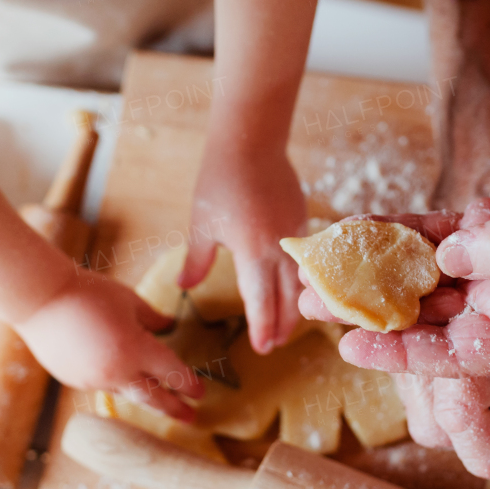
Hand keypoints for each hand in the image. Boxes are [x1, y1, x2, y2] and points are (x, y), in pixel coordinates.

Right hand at [14, 272, 204, 420]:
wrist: (40, 299)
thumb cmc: (89, 293)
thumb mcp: (129, 300)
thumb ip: (154, 319)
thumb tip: (169, 327)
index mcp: (135, 349)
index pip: (172, 373)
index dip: (189, 384)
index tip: (200, 393)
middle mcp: (117, 371)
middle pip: (153, 398)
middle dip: (174, 409)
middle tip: (191, 417)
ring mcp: (94, 380)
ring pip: (126, 392)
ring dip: (144, 395)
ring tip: (158, 400)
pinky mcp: (75, 381)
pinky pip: (102, 385)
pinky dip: (115, 380)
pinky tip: (118, 372)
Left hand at [180, 140, 306, 353]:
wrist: (251, 140)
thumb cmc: (221, 180)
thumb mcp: (201, 223)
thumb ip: (196, 260)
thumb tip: (183, 287)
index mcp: (253, 250)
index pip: (261, 301)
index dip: (262, 327)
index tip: (261, 348)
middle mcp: (280, 247)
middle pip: (288, 298)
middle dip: (282, 325)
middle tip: (273, 346)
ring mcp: (297, 234)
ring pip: (301, 282)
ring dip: (294, 306)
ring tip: (286, 326)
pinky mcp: (304, 221)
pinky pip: (306, 261)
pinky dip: (301, 281)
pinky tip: (296, 289)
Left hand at [337, 118, 489, 380]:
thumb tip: (451, 261)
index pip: (465, 354)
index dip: (408, 354)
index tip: (355, 349)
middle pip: (431, 322)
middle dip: (371, 318)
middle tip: (312, 307)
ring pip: (424, 280)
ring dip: (373, 276)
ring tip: (318, 271)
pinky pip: (434, 235)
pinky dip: (395, 233)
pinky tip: (353, 228)